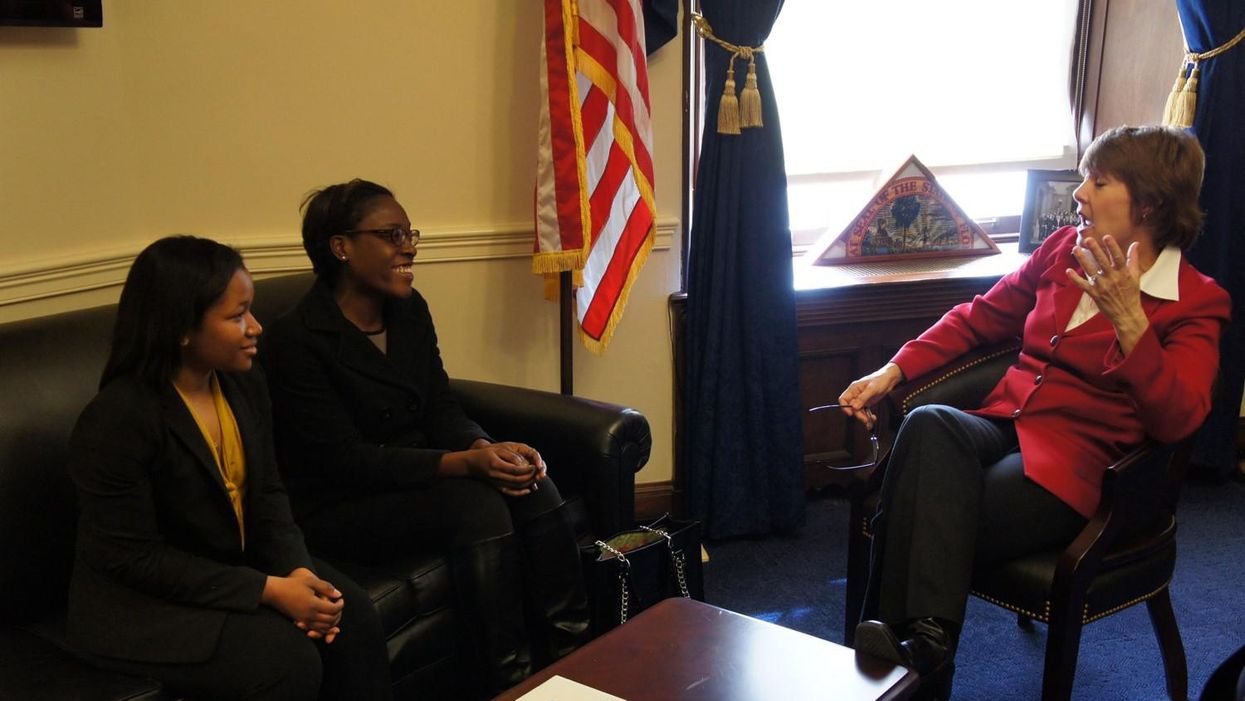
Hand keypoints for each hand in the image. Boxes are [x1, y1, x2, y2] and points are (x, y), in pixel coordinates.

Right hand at [262, 567, 343, 642]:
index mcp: (313, 604)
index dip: (340, 605)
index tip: (341, 600)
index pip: (333, 610)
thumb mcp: (310, 581)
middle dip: (338, 614)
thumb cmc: (292, 584)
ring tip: (334, 612)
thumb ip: (326, 588)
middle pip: (330, 620)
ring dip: (332, 622)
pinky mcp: (300, 622)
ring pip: (323, 627)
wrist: (275, 592)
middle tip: (339, 606)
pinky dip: (323, 627)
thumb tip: (339, 595)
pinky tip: (326, 619)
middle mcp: (309, 615)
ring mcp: (304, 620)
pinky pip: (315, 629)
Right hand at [446, 441, 545, 495]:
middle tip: (539, 472)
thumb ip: (510, 456)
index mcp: (496, 465)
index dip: (528, 470)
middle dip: (531, 477)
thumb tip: (522, 462)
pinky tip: (529, 490)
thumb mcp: (496, 450)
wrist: (471, 464)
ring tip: (537, 478)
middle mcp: (496, 476)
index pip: (516, 470)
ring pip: (515, 487)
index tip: (536, 466)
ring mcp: (496, 483)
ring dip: (528, 484)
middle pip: (517, 480)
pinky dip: (520, 493)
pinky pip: (510, 492)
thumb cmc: (484, 454)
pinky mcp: (496, 487)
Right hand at [837, 363, 903, 429]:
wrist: (889, 379)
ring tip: (871, 420)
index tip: (851, 413)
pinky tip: (873, 417)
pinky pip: (864, 411)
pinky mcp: (867, 403)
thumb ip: (862, 398)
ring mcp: (861, 399)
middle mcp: (856, 394)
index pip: (843, 399)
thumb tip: (854, 407)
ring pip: (858, 411)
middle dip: (858, 414)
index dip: (845, 407)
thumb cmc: (880, 380)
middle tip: (865, 419)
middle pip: (851, 407)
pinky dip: (868, 416)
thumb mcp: (872, 389)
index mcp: (854, 389)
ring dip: (863, 417)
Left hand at [1065, 235, 1148, 354]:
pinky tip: (1068, 271)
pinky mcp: (1094, 294)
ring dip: (1082, 260)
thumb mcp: (1135, 276)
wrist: (1126, 314)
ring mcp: (1102, 287)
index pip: (1118, 258)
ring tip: (1075, 249)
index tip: (1107, 237)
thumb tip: (1135, 243)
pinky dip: (1075, 279)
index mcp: (1123, 273)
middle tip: (1088, 239)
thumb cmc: (1131, 294)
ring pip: (1091, 271)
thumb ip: (1133, 259)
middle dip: (1095, 250)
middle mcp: (1112, 279)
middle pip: (1102, 262)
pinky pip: (1083, 285)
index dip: (1112, 247)